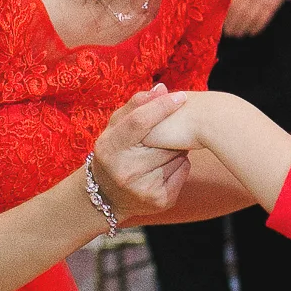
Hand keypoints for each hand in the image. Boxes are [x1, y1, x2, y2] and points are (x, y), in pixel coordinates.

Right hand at [92, 85, 192, 220]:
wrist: (106, 196)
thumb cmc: (114, 152)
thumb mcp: (115, 127)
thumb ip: (136, 106)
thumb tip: (161, 89)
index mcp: (109, 148)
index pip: (139, 122)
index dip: (162, 106)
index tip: (181, 96)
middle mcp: (125, 171)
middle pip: (164, 141)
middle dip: (173, 132)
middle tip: (170, 131)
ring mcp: (143, 189)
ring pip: (177, 156)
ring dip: (177, 148)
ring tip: (162, 150)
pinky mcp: (160, 201)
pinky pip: (184, 171)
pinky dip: (180, 164)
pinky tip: (165, 166)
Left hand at [223, 0, 286, 37]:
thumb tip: (224, 8)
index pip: (232, 6)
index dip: (227, 17)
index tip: (223, 24)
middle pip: (240, 14)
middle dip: (233, 25)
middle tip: (229, 33)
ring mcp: (262, 1)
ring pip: (250, 19)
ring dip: (243, 29)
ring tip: (238, 34)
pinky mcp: (272, 6)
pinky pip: (262, 20)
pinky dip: (256, 28)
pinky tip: (251, 32)